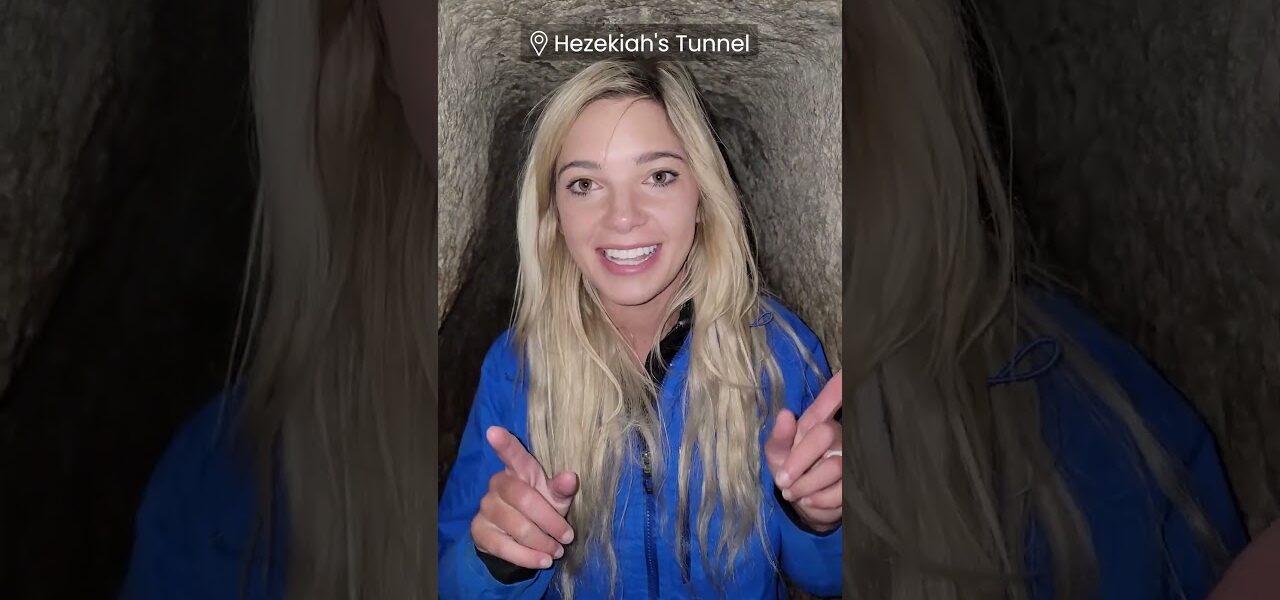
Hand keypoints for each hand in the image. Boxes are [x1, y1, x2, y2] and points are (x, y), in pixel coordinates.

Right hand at [471, 426, 578, 569]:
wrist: (518, 539)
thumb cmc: (541, 509)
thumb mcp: (556, 499)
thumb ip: (562, 488)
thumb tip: (571, 477)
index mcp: (520, 470)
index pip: (512, 454)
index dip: (504, 444)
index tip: (494, 431)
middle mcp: (499, 484)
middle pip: (524, 498)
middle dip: (550, 521)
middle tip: (568, 537)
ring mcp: (486, 507)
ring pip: (516, 526)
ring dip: (541, 542)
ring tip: (557, 551)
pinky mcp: (479, 530)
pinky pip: (504, 546)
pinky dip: (527, 557)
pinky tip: (542, 561)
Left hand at [765, 370, 842, 531]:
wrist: (806, 505)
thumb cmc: (790, 472)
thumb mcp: (777, 455)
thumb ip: (778, 438)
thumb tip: (785, 414)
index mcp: (816, 424)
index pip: (827, 402)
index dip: (837, 387)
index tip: (844, 372)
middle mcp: (838, 434)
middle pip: (825, 433)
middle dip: (798, 461)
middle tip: (782, 480)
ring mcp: (852, 457)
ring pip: (835, 466)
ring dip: (807, 485)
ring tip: (793, 493)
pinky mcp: (860, 480)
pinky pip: (843, 490)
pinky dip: (821, 500)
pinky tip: (810, 501)